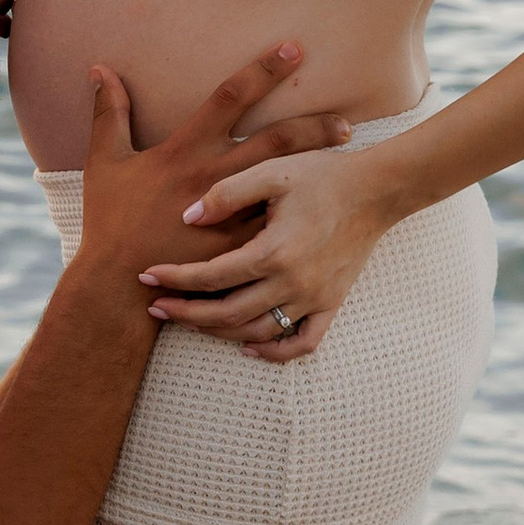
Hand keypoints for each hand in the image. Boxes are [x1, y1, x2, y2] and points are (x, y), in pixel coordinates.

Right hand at [72, 45, 353, 299]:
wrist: (118, 283)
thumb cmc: (109, 221)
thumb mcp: (104, 162)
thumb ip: (109, 113)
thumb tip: (100, 69)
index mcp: (185, 150)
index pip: (230, 96)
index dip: (263, 69)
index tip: (292, 48)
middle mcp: (214, 176)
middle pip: (276, 140)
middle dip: (312, 125)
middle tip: (345, 117)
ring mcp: (231, 214)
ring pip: (285, 182)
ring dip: (317, 166)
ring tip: (343, 158)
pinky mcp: (239, 247)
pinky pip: (277, 224)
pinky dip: (302, 213)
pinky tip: (326, 208)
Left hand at [138, 135, 410, 359]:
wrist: (377, 190)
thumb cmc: (322, 176)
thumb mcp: (271, 172)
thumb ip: (227, 193)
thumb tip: (186, 218)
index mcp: (274, 251)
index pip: (212, 275)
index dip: (175, 278)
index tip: (146, 275)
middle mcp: (293, 282)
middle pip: (228, 314)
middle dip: (187, 314)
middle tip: (155, 307)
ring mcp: (314, 298)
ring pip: (258, 332)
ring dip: (219, 332)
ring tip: (190, 320)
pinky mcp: (331, 304)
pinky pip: (303, 342)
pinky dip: (274, 352)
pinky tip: (249, 347)